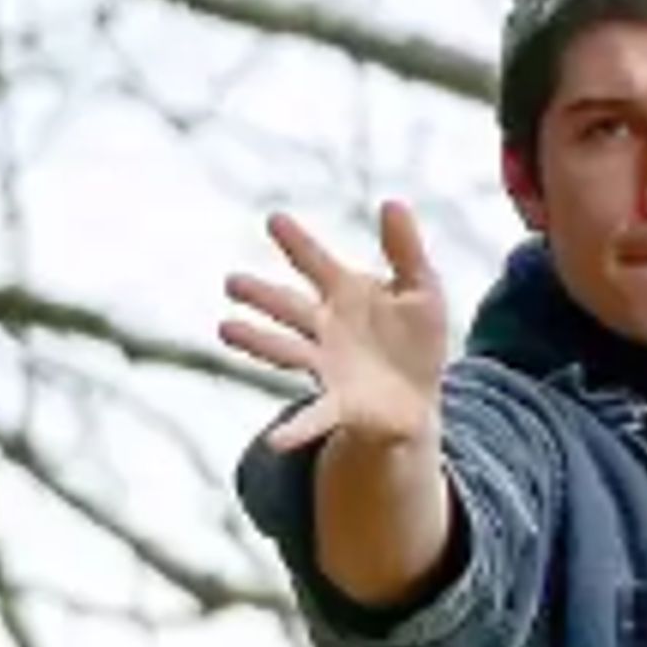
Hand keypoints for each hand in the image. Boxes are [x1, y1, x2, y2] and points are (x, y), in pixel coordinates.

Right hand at [219, 201, 452, 455]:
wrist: (418, 397)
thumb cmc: (414, 339)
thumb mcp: (422, 290)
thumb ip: (406, 250)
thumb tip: (392, 203)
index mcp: (346, 294)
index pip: (317, 263)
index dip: (298, 243)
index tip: (275, 221)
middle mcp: (326, 327)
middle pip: (289, 306)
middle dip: (262, 295)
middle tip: (232, 282)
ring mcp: (326, 364)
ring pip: (285, 350)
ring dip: (257, 340)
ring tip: (224, 329)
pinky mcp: (338, 404)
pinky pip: (313, 418)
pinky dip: (295, 430)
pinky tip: (275, 443)